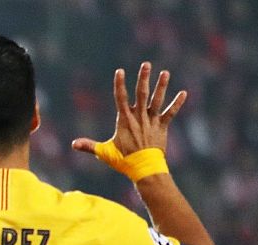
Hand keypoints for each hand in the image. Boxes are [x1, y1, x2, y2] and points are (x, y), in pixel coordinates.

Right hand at [71, 61, 186, 161]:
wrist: (144, 168)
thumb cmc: (123, 161)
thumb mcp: (104, 152)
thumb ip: (89, 146)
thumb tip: (72, 144)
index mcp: (125, 120)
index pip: (120, 98)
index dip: (120, 84)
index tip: (120, 71)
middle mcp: (139, 117)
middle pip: (141, 93)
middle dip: (143, 78)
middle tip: (146, 64)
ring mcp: (152, 121)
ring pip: (157, 100)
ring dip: (162, 86)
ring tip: (165, 73)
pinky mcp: (162, 127)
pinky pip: (171, 113)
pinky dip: (177, 103)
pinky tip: (184, 93)